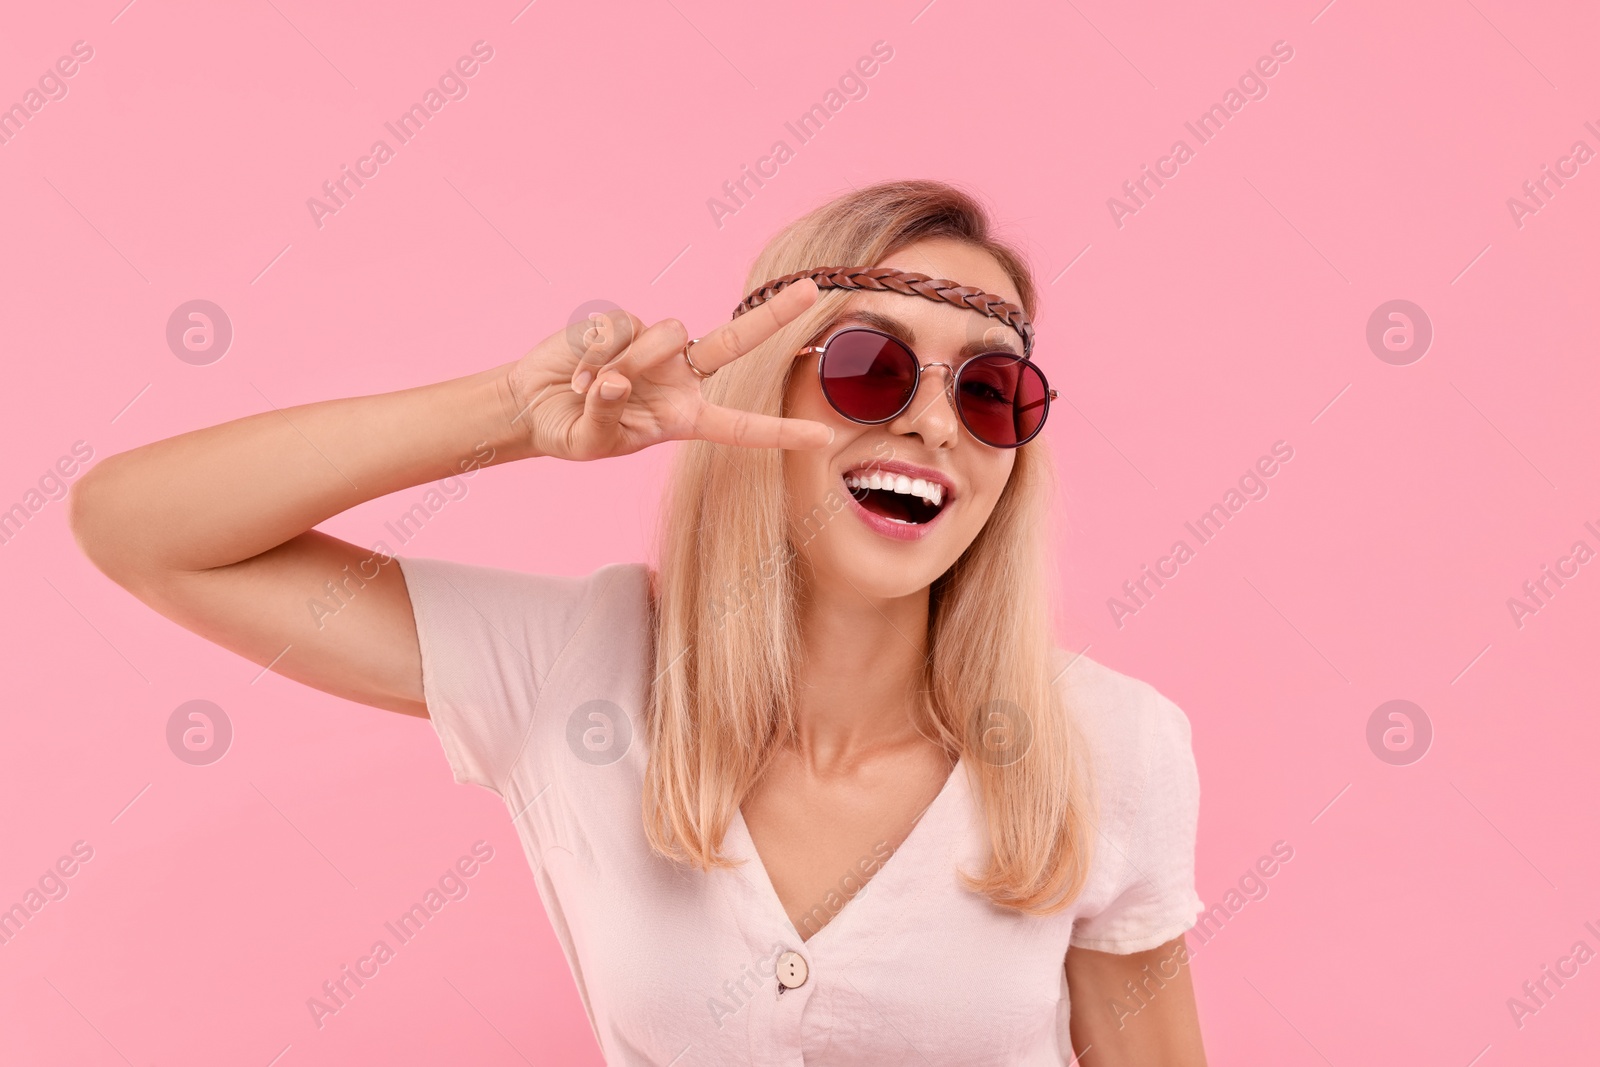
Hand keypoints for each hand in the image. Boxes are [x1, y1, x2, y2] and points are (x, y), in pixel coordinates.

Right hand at [505, 279, 833, 461]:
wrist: (532, 404)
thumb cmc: (570, 431)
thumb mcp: (590, 441)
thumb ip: (607, 416)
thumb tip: (620, 379)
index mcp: (685, 418)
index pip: (741, 426)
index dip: (781, 433)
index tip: (822, 436)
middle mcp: (679, 377)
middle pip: (734, 341)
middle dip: (773, 316)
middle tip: (809, 290)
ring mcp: (653, 345)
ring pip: (666, 334)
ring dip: (629, 358)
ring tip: (590, 387)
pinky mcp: (623, 321)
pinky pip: (620, 326)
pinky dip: (594, 352)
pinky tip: (576, 371)